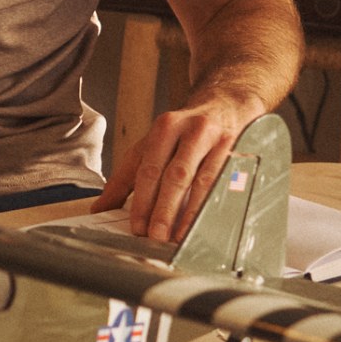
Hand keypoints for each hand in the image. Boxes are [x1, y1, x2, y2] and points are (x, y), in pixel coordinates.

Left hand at [95, 97, 258, 243]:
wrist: (226, 105)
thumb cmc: (184, 133)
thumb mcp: (152, 146)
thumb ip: (126, 177)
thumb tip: (100, 208)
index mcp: (164, 128)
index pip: (148, 169)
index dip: (142, 200)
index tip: (137, 227)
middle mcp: (191, 130)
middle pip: (175, 175)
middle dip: (164, 209)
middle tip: (156, 236)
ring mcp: (218, 140)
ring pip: (203, 181)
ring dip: (190, 212)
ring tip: (180, 236)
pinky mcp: (240, 151)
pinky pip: (226, 183)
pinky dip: (215, 204)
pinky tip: (208, 222)